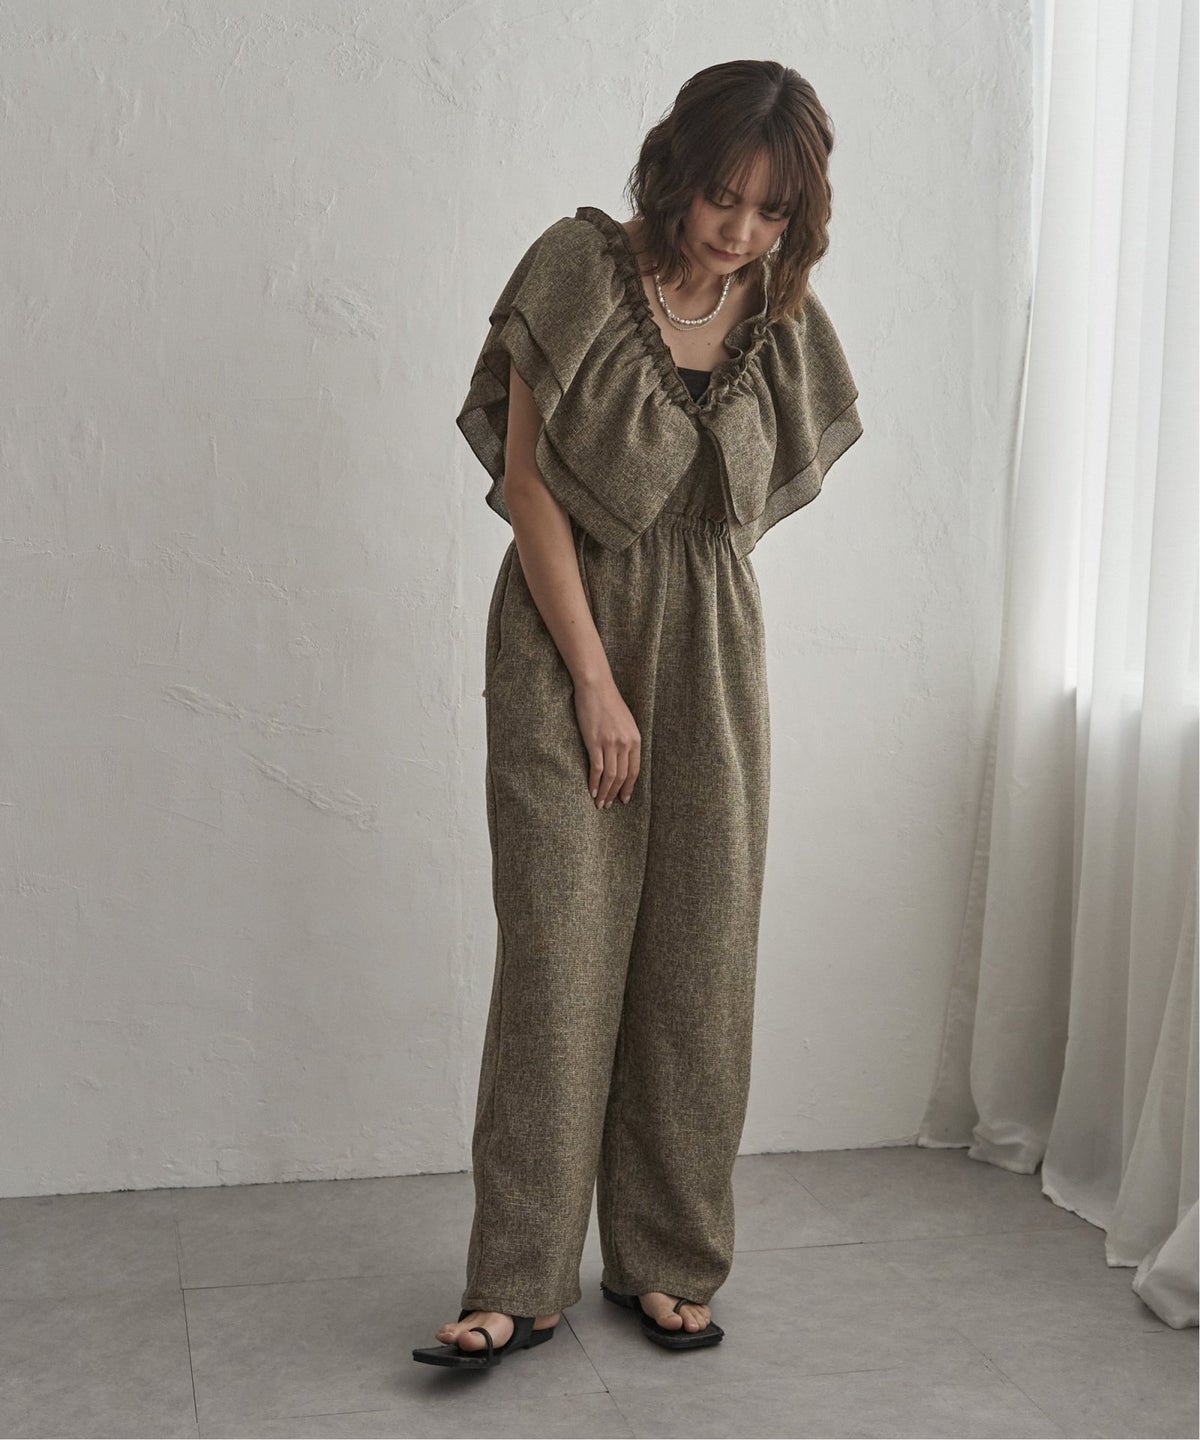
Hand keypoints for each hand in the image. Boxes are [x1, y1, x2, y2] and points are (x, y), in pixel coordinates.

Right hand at [573, 675, 640, 808]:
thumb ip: (627, 740)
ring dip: (605, 792)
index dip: (629, 787)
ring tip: (600, 803)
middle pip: (622, 776)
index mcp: (635, 739)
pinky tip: (592, 791)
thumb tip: (622, 759)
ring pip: (610, 776)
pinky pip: (596, 768)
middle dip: (616, 794)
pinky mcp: (595, 742)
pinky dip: (594, 783)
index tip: (624, 799)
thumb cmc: (609, 702)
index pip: (634, 770)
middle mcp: (625, 743)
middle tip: (609, 805)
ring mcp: (610, 743)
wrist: (596, 687)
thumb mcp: (626, 722)